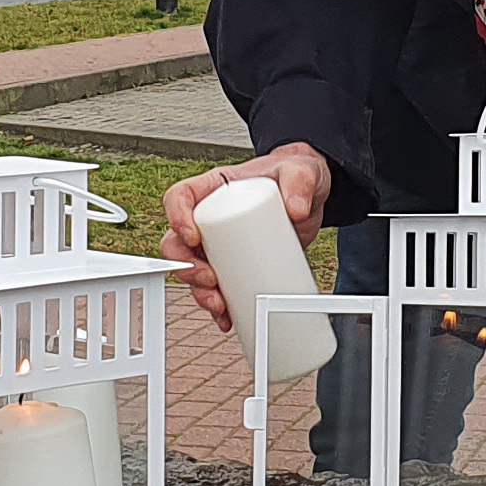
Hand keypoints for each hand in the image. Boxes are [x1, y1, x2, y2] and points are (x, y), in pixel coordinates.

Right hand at [159, 144, 330, 332]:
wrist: (309, 195)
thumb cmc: (294, 174)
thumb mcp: (301, 170)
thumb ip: (301, 180)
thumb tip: (296, 208)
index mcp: (216, 187)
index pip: (180, 197)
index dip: (176, 217)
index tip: (193, 237)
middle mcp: (210, 216)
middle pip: (178, 241)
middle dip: (187, 267)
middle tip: (210, 280)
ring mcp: (220, 241)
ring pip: (193, 269)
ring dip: (199, 292)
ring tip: (220, 305)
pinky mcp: (234, 262)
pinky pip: (215, 285)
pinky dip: (217, 305)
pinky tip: (227, 316)